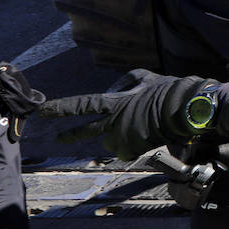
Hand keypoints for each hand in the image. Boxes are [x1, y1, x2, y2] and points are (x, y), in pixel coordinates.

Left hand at [38, 71, 215, 161]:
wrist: (184, 110)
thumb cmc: (167, 91)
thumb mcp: (145, 77)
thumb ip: (125, 82)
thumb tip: (114, 90)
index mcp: (115, 103)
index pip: (82, 105)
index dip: (62, 108)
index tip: (44, 111)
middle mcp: (114, 122)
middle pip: (87, 131)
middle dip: (71, 134)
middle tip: (59, 138)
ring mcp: (124, 137)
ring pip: (110, 143)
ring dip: (117, 137)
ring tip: (136, 129)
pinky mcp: (135, 149)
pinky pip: (127, 151)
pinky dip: (133, 145)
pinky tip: (145, 137)